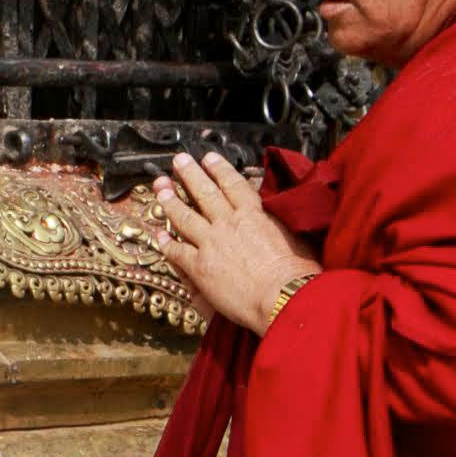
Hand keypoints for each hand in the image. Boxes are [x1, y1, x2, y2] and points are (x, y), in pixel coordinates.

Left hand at [148, 150, 320, 334]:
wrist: (282, 298)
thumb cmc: (296, 274)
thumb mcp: (295, 236)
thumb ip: (279, 223)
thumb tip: (279, 215)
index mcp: (255, 214)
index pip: (232, 184)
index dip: (219, 169)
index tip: (209, 158)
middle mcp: (229, 223)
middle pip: (204, 193)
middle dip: (189, 174)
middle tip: (179, 161)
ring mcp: (211, 243)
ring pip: (184, 217)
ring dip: (171, 201)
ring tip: (161, 189)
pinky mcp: (199, 267)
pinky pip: (176, 251)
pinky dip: (166, 243)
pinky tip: (159, 235)